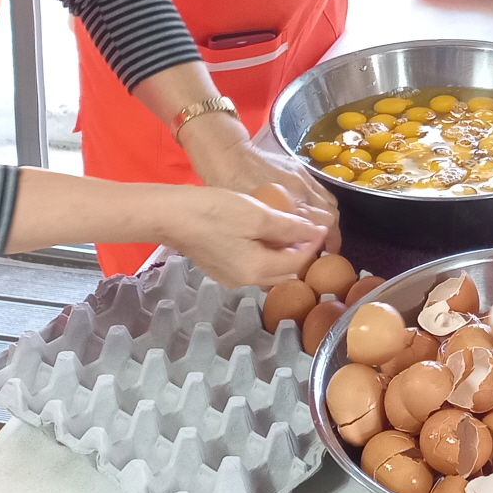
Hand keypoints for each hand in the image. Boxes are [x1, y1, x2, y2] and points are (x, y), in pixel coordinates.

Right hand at [159, 186, 325, 287]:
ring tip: (288, 228)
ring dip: (281, 252)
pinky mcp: (218, 267)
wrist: (170, 214)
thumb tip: (314, 232)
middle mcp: (244, 281)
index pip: (297, 262)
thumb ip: (288, 227)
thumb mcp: (257, 215)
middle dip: (299, 252)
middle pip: (283, 271)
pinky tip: (263, 232)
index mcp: (256, 270)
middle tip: (307, 229)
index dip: (313, 244)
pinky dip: (264, 252)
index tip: (321, 225)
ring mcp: (229, 276)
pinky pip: (251, 263)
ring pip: (267, 269)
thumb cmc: (214, 212)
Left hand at [181, 113, 341, 253]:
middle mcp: (301, 193)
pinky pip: (320, 188)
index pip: (324, 227)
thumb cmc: (232, 194)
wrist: (229, 157)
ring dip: (328, 217)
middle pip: (331, 215)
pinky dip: (321, 202)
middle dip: (331, 232)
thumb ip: (273, 237)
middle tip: (324, 245)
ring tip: (319, 229)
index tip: (326, 253)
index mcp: (289, 208)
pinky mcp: (299, 169)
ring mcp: (302, 179)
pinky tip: (311, 209)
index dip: (329, 242)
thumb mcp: (250, 222)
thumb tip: (289, 254)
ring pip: (329, 200)